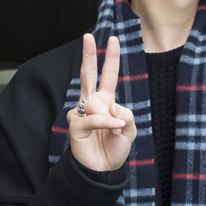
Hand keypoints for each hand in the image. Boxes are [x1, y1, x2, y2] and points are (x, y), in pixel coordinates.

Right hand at [68, 35, 135, 171]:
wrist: (103, 169)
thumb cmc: (115, 148)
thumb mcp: (130, 129)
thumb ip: (126, 114)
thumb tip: (111, 106)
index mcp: (105, 101)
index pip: (107, 75)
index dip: (110, 58)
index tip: (113, 39)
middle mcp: (91, 103)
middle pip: (88, 74)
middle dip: (88, 55)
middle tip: (87, 36)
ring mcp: (81, 113)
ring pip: (97, 103)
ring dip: (111, 118)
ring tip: (116, 131)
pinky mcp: (76, 125)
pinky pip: (94, 118)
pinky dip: (106, 123)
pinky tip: (113, 129)